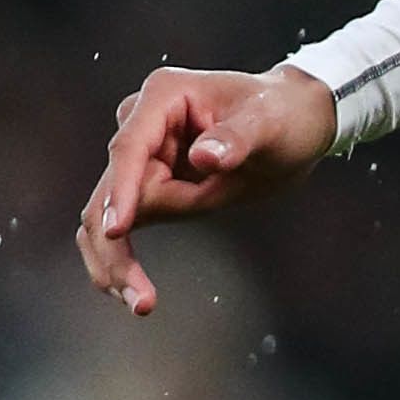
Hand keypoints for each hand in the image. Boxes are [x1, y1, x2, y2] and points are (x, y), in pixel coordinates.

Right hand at [76, 62, 337, 315]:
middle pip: (111, 188)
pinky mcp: (147, 182)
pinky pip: (123, 221)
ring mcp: (140, 154)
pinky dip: (121, 256)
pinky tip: (132, 291)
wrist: (294, 121)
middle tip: (140, 297)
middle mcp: (140, 122)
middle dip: (116, 243)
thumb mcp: (270, 125)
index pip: (130, 148)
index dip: (121, 191)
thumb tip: (203, 157)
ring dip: (114, 259)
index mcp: (163, 96)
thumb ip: (237, 139)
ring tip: (140, 303)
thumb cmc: (284, 115)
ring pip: (105, 212)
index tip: (117, 229)